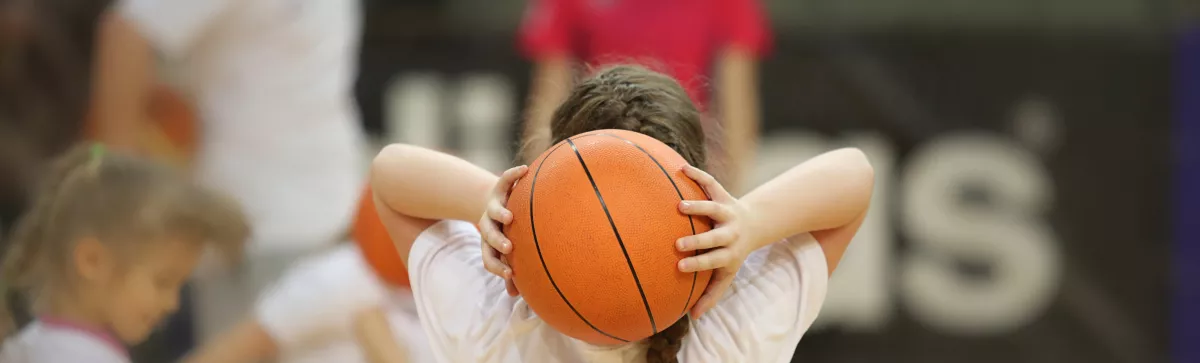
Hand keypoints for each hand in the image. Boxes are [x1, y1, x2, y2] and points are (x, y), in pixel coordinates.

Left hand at [479, 165, 528, 295]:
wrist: (491, 201)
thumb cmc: (504, 232)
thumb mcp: (504, 249)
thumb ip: (509, 268)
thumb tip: (515, 296)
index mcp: (490, 241)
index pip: (489, 257)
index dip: (497, 267)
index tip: (509, 275)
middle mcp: (489, 224)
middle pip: (488, 234)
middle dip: (496, 241)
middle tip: (508, 248)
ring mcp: (494, 205)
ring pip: (494, 210)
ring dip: (500, 214)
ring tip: (509, 217)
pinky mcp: (500, 187)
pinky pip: (506, 178)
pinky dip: (514, 173)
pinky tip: (526, 169)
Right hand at [676, 165, 756, 317]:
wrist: (756, 224)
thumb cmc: (733, 254)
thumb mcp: (728, 274)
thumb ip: (712, 295)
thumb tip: (694, 318)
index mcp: (729, 252)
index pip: (713, 260)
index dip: (698, 263)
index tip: (679, 266)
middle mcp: (729, 232)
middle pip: (714, 237)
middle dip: (698, 240)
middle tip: (678, 242)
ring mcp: (727, 211)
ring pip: (714, 207)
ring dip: (697, 207)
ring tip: (678, 206)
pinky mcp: (723, 194)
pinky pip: (710, 183)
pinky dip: (697, 175)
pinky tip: (680, 169)